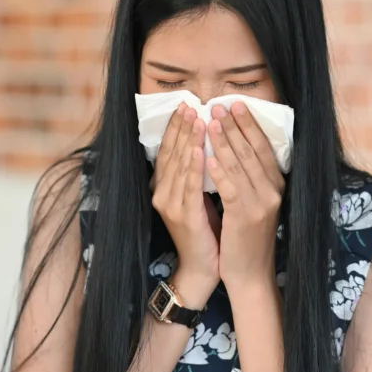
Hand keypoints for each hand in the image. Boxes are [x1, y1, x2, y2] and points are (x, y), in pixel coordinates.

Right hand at [150, 103, 220, 306]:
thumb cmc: (206, 230)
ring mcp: (170, 205)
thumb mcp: (200, 197)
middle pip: (172, 153)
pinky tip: (200, 150)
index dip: (176, 127)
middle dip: (182, 127)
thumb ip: (198, 173)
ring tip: (197, 118)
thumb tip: (208, 142)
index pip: (169, 150)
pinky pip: (190, 187)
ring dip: (188, 140)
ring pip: (180, 166)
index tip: (186, 104)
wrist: (203, 268)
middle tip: (191, 103)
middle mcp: (162, 193)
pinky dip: (195, 167)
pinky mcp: (184, 216)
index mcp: (165, 187)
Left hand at [205, 102, 284, 288]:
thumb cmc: (247, 238)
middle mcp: (273, 191)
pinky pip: (230, 187)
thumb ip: (250, 179)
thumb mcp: (255, 203)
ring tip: (210, 120)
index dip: (249, 124)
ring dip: (223, 140)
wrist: (250, 274)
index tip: (236, 104)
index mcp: (276, 185)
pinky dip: (218, 170)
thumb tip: (235, 147)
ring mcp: (261, 203)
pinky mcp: (245, 216)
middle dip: (234, 125)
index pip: (263, 147)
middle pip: (252, 150)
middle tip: (220, 104)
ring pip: (240, 164)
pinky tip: (207, 155)